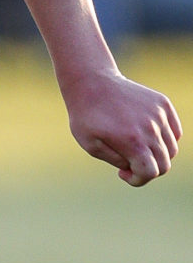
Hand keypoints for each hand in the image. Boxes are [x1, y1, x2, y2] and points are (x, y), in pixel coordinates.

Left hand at [63, 69, 180, 185]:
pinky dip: (165, 140)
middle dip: (147, 170)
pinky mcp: (163, 104)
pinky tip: (145, 137)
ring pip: (172, 149)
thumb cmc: (86, 117)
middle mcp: (151, 128)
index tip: (123, 173)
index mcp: (132, 141)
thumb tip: (136, 166)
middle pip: (164, 163)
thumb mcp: (92, 147)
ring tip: (136, 148)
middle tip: (128, 162)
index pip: (151, 172)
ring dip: (156, 155)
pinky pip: (175, 131)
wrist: (92, 83)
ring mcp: (159, 114)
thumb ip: (117, 161)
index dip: (138, 180)